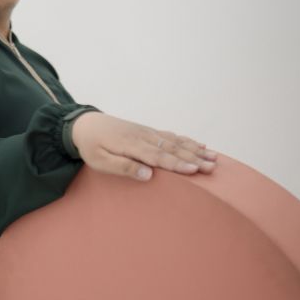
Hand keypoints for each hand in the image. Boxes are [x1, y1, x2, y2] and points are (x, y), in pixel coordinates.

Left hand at [71, 112, 216, 181]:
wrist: (86, 124)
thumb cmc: (91, 146)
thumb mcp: (100, 161)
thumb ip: (124, 167)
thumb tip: (148, 175)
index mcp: (132, 145)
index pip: (159, 156)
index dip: (177, 164)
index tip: (194, 170)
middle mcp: (144, 137)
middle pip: (173, 149)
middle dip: (194, 158)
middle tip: (212, 167)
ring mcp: (148, 133)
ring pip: (176, 142)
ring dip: (196, 150)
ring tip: (214, 158)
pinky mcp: (149, 132)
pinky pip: (172, 136)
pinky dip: (188, 141)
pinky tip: (200, 145)